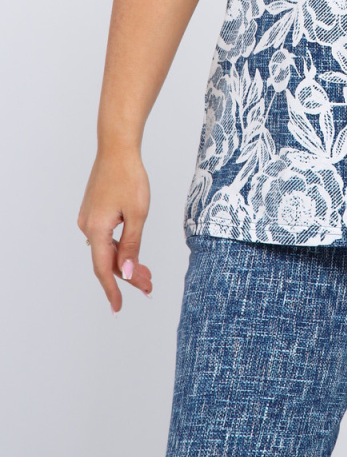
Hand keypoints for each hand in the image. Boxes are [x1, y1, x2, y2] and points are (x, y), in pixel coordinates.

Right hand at [77, 149, 152, 313]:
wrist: (117, 148)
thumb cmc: (129, 176)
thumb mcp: (138, 213)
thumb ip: (132, 245)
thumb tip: (126, 272)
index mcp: (97, 229)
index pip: (103, 268)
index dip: (112, 289)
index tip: (118, 308)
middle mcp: (88, 226)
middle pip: (107, 259)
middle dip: (128, 275)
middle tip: (149, 287)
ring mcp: (89, 218)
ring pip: (107, 248)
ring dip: (126, 261)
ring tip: (147, 274)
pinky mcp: (94, 211)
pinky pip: (106, 237)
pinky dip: (120, 247)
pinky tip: (133, 253)